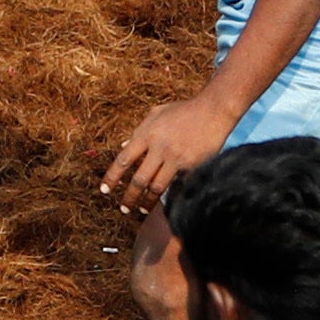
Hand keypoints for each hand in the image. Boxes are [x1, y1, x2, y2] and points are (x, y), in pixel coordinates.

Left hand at [100, 93, 240, 215]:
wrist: (215, 109)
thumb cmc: (184, 111)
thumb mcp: (156, 114)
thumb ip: (139, 131)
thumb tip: (123, 146)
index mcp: (147, 135)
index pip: (123, 161)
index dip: (112, 178)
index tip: (104, 190)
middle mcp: (160, 149)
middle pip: (139, 180)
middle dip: (129, 197)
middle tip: (123, 209)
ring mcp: (177, 158)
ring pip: (157, 187)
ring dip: (148, 201)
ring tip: (142, 209)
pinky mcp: (193, 165)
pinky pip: (178, 184)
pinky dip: (170, 194)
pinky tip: (166, 201)